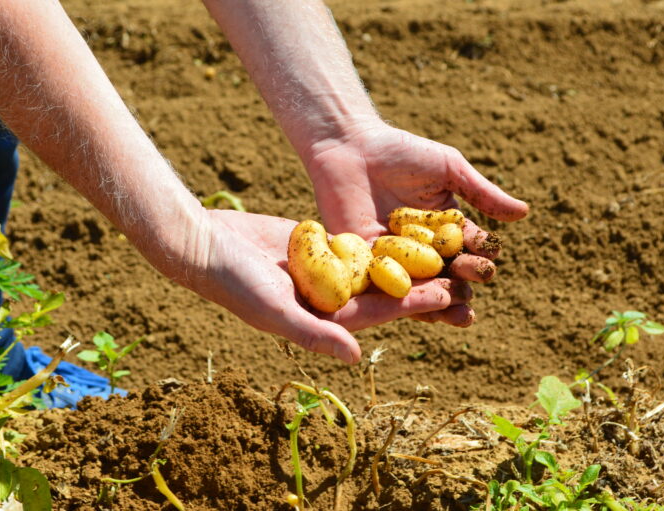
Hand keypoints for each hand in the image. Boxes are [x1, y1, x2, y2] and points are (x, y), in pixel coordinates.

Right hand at [182, 209, 471, 363]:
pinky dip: (378, 239)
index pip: (373, 315)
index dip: (408, 305)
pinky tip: (404, 228)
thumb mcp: (274, 310)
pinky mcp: (316, 247)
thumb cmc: (235, 283)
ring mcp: (322, 272)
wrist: (207, 244)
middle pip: (379, 291)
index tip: (442, 293)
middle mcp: (326, 300)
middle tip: (456, 271)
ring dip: (402, 260)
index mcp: (320, 321)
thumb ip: (314, 334)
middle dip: (415, 283)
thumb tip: (355, 357)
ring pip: (371, 267)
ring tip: (439, 247)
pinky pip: (353, 244)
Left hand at [304, 122, 528, 324]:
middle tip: (473, 284)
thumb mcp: (448, 169)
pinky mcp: (366, 265)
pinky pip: (388, 289)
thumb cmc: (401, 152)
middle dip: (464, 281)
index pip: (468, 248)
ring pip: (422, 288)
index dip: (479, 255)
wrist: (350, 147)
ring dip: (441, 303)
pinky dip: (405, 301)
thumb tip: (524, 213)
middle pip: (448, 274)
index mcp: (444, 228)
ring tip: (459, 313)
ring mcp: (394, 259)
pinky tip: (419, 306)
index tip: (487, 258)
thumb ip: (482, 194)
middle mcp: (422, 249)